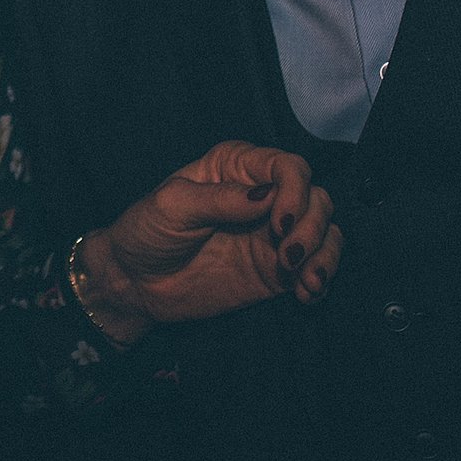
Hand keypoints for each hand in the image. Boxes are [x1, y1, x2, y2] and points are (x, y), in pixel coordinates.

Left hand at [78, 141, 339, 341]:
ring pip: (325, 230)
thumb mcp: (172, 206)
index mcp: (236, 168)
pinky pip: (317, 266)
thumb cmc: (146, 231)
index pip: (288, 167)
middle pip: (317, 197)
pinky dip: (321, 278)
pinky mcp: (278, 269)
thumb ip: (219, 199)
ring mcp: (273, 233)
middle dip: (311, 227)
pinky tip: (305, 293)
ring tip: (301, 280)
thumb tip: (269, 196)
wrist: (135, 282)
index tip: (280, 224)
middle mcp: (263, 196)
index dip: (295, 192)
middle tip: (286, 256)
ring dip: (323, 254)